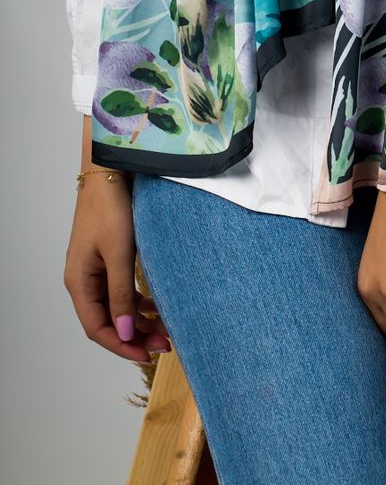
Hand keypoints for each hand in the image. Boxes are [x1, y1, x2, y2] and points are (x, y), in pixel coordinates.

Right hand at [64, 121, 171, 363]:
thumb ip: (120, 295)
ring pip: (117, 306)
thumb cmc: (111, 208)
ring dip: (139, 320)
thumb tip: (125, 334)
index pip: (96, 328)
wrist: (111, 170)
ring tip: (165, 331)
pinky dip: (139, 301)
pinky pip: (122, 289)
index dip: (120, 345)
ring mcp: (97, 269)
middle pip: (107, 320)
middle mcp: (85, 279)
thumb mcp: (119, 254)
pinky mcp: (110, 257)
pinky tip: (157, 307)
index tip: (146, 355)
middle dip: (134, 335)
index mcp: (79, 282)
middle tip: (164, 345)